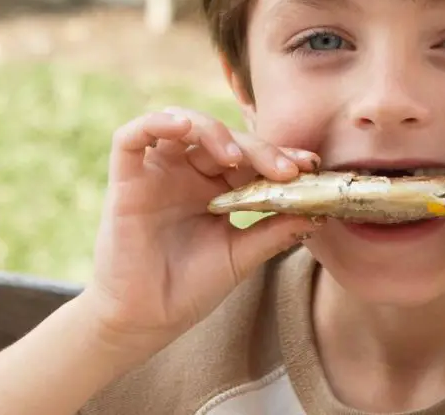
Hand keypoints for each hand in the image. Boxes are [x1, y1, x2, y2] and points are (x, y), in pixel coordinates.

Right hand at [81, 106, 320, 359]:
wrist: (145, 322)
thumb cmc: (189, 289)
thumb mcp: (241, 257)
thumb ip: (274, 231)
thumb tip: (319, 212)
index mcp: (215, 187)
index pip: (249, 157)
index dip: (278, 155)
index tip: (310, 165)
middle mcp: (186, 173)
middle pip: (224, 139)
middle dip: (258, 149)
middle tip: (286, 169)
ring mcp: (156, 173)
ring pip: (182, 124)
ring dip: (213, 131)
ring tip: (236, 158)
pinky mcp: (125, 179)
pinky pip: (132, 137)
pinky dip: (156, 123)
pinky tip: (182, 127)